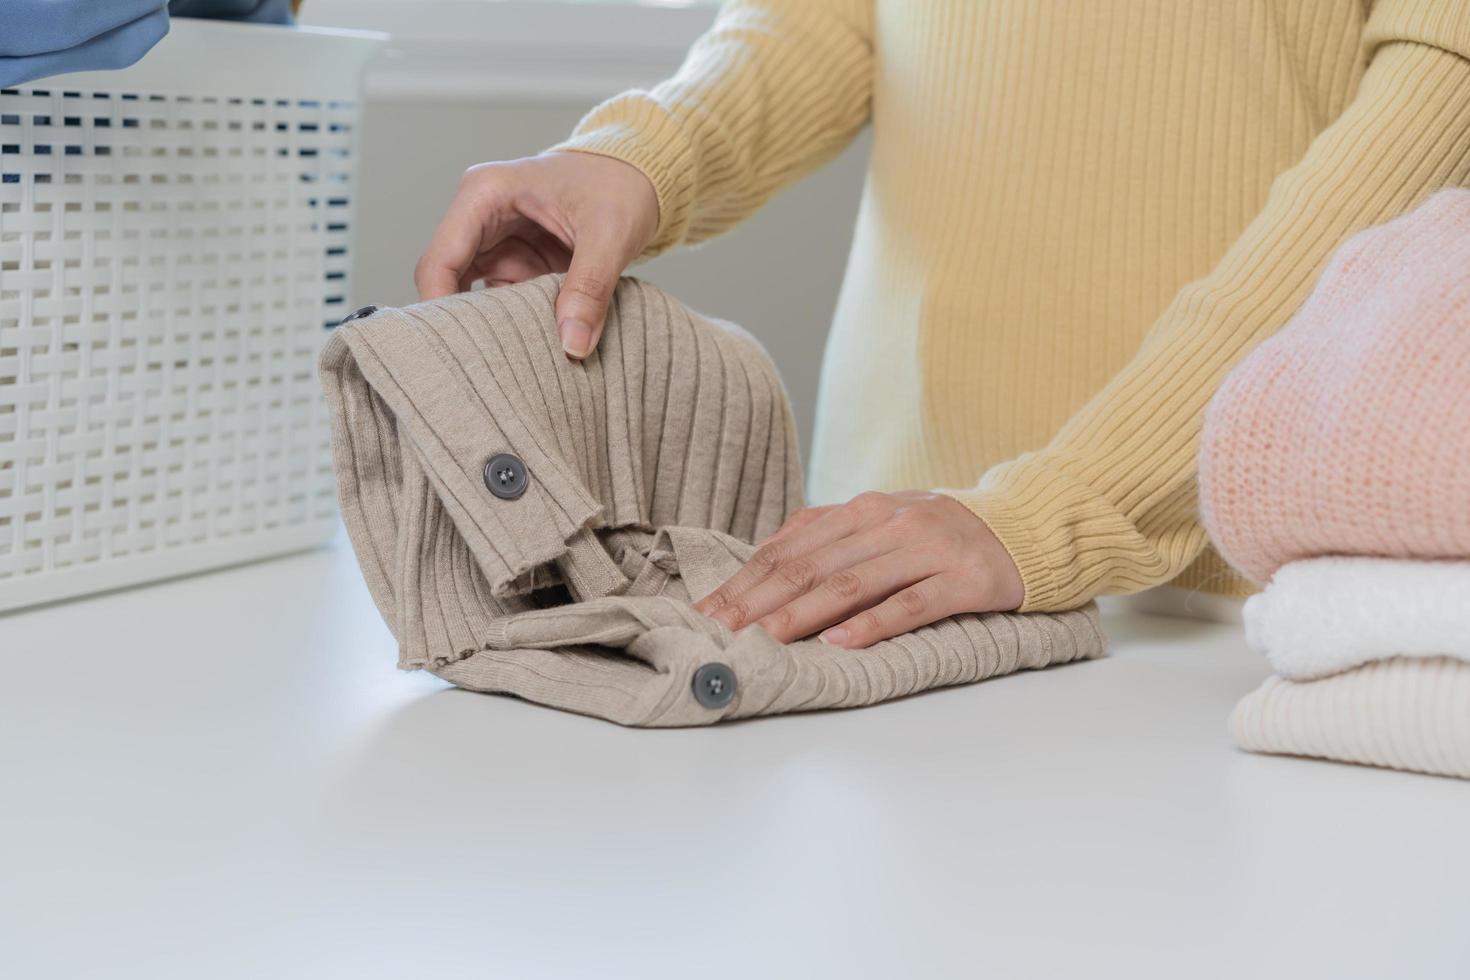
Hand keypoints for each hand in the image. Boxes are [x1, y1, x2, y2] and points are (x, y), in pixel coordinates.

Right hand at [414, 151, 658, 358]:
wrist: (641, 175)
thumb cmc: (621, 184)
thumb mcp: (611, 234)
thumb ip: (590, 287)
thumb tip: (573, 344)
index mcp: (485, 194)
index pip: (440, 259)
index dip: (439, 306)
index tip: (459, 349)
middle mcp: (480, 217)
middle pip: (448, 282)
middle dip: (463, 324)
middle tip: (482, 366)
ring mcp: (497, 243)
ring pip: (473, 298)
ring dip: (493, 327)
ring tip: (512, 362)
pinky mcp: (517, 264)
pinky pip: (504, 303)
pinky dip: (516, 325)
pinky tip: (534, 347)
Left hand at [693, 491, 1024, 647]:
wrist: (1030, 526)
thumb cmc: (944, 534)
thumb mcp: (885, 522)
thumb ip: (830, 534)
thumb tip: (765, 556)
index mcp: (863, 509)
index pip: (790, 547)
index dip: (745, 579)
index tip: (707, 611)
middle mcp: (890, 522)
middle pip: (811, 564)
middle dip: (758, 600)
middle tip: (719, 631)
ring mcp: (929, 548)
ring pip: (853, 582)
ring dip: (804, 613)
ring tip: (766, 638)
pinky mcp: (965, 578)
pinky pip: (912, 603)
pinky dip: (874, 623)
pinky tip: (842, 642)